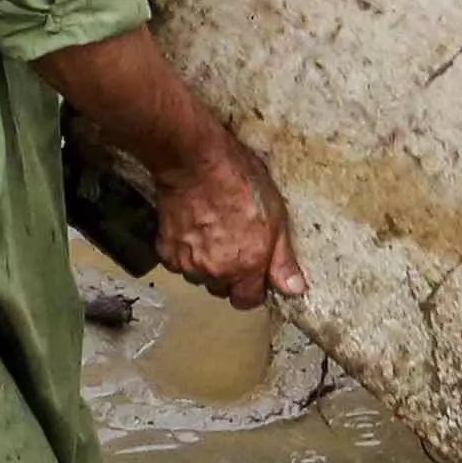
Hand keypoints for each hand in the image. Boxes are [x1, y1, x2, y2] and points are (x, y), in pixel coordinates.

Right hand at [153, 126, 307, 309]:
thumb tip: (294, 290)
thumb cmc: (239, 181)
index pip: (249, 300)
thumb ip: (282, 259)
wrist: (196, 161)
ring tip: (211, 232)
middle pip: (223, 289)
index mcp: (247, 266)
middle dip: (229, 274)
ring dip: (206, 263)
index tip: (253, 271)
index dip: (253, 287)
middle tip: (232, 243)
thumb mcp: (276, 216)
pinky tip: (192, 228)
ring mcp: (189, 263)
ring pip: (200, 277)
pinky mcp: (167, 251)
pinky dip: (184, 252)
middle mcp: (217, 272)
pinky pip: (178, 263)